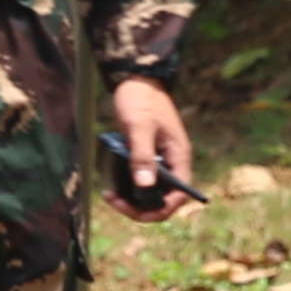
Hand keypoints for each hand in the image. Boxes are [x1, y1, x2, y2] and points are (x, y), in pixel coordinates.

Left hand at [110, 76, 196, 214]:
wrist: (135, 79)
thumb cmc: (141, 99)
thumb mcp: (139, 127)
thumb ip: (142, 156)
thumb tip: (144, 185)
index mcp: (179, 157)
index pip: (179, 195)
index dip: (160, 209)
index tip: (136, 210)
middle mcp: (172, 162)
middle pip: (163, 198)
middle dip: (141, 207)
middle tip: (116, 202)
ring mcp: (160, 160)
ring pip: (150, 191)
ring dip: (133, 199)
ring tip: (111, 195)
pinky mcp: (146, 156)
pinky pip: (141, 179)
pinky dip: (128, 186)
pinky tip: (112, 185)